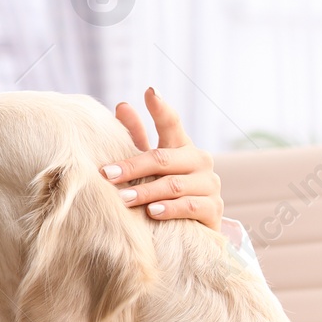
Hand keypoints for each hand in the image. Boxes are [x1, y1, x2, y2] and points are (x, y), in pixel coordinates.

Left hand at [102, 88, 223, 231]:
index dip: (161, 109)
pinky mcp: (214, 210)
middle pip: (163, 159)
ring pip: (174, 185)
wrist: (193, 228)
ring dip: (146, 192)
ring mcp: (209, 185)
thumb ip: (137, 137)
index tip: (149, 93)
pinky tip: (152, 212)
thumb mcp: (150, 165)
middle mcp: (200, 161)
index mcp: (182, 146)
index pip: (172, 123)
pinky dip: (170, 209)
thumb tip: (122, 105)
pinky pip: (190, 207)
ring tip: (124, 198)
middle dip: (133, 166)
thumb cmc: (165, 190)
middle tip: (108, 174)